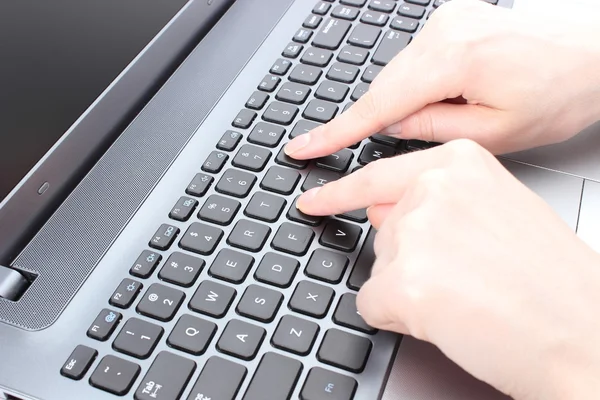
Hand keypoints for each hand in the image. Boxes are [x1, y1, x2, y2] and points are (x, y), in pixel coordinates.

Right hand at [284, 0, 599, 157]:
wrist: (595, 49)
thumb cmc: (562, 90)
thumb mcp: (497, 132)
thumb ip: (432, 129)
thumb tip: (390, 125)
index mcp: (456, 60)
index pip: (377, 105)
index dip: (336, 132)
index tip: (303, 147)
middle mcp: (445, 31)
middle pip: (386, 88)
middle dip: (385, 121)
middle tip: (428, 137)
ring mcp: (447, 21)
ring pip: (401, 75)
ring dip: (409, 103)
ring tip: (459, 112)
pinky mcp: (452, 20)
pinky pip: (416, 61)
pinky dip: (420, 85)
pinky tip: (455, 95)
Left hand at [297, 140, 599, 399]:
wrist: (583, 331)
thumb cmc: (549, 278)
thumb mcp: (497, 210)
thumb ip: (438, 200)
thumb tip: (380, 208)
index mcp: (457, 163)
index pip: (376, 176)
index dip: (338, 194)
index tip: (313, 201)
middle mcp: (431, 189)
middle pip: (381, 232)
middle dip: (409, 260)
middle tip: (465, 277)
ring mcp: (415, 234)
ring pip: (379, 270)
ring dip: (410, 290)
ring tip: (465, 297)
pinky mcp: (403, 283)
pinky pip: (373, 304)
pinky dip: (400, 318)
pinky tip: (447, 318)